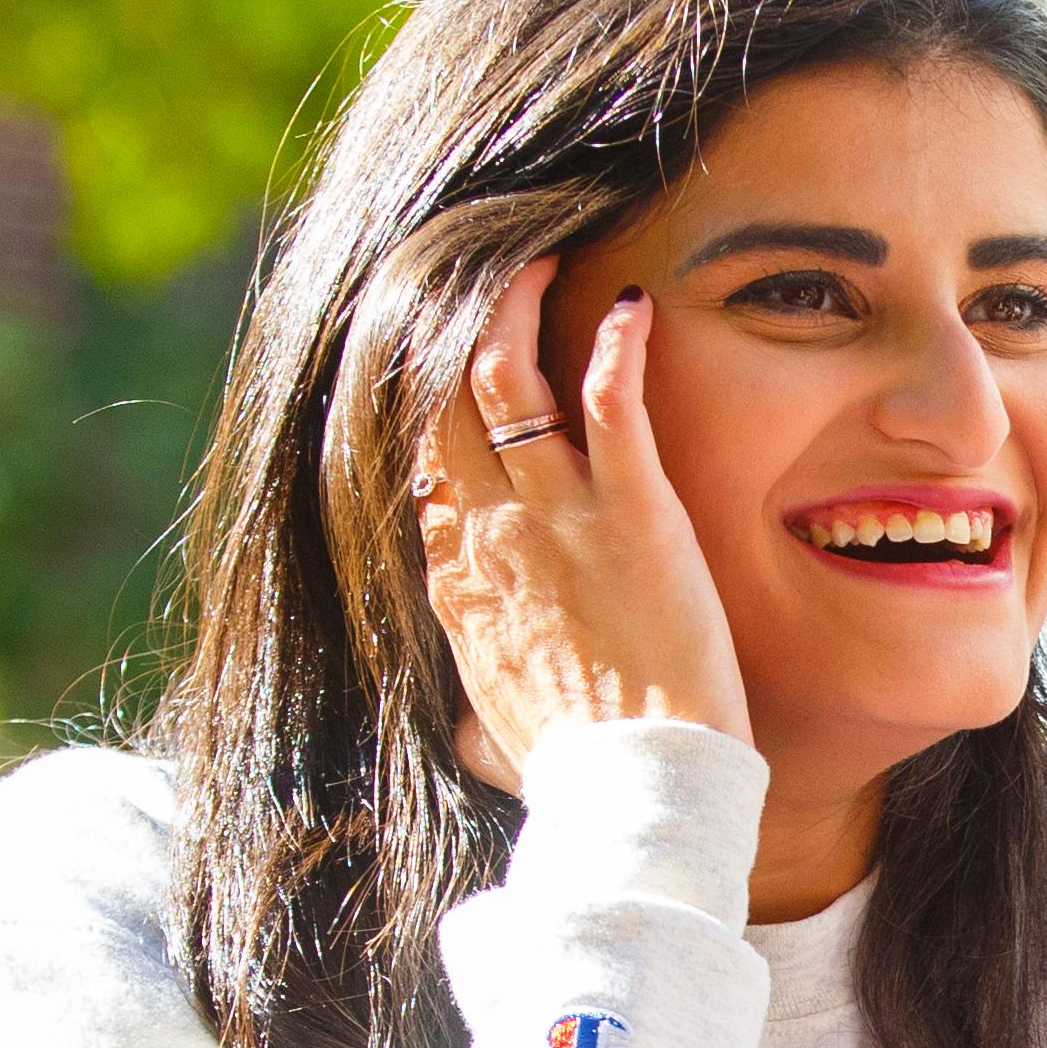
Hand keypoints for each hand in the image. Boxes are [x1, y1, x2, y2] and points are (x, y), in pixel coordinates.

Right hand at [400, 255, 751, 786]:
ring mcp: (554, 513)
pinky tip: (632, 306)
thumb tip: (469, 738)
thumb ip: (477, 716)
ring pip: (506, 375)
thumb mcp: (494, 734)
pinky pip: (611, 401)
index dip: (417, 393)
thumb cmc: (572, 769)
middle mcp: (485, 529)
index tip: (435, 353)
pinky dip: (618, 343)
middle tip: (482, 274)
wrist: (631, 786)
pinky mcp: (632, 511)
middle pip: (439, 394)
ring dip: (518, 303)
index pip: (414, 456)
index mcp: (450, 576)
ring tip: (541, 260)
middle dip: (451, 320)